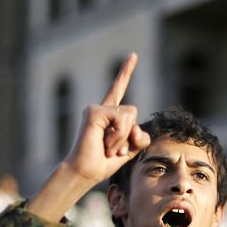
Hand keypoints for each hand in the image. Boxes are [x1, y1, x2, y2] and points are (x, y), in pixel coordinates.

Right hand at [27, 54, 151, 221]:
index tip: (133, 55)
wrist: (87, 171)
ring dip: (124, 137)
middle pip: (133, 112)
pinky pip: (121, 120)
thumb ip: (139, 137)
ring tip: (109, 147)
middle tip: (115, 149)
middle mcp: (102, 109)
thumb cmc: (105, 162)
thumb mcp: (130, 150)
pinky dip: (119, 136)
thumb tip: (139, 129)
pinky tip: (105, 143)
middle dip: (131, 134)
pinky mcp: (93, 112)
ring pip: (130, 116)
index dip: (125, 72)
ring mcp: (96, 109)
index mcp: (110, 115)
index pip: (119, 90)